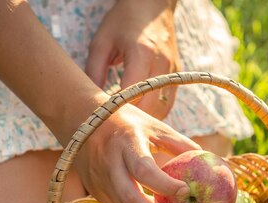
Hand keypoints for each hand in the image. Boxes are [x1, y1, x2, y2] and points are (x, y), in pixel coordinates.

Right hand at [74, 104, 200, 202]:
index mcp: (125, 142)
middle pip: (131, 200)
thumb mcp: (152, 124)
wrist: (80, 120)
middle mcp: (108, 164)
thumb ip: (177, 143)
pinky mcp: (95, 191)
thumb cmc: (124, 120)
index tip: (187, 191)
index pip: (144, 170)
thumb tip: (207, 159)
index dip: (165, 185)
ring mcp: (99, 180)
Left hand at [85, 0, 179, 119]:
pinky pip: (168, 103)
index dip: (118, 110)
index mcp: (141, 55)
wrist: (152, 5)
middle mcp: (161, 65)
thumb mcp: (101, 42)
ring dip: (146, 119)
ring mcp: (172, 71)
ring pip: (163, 110)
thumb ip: (93, 72)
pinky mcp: (177, 75)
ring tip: (128, 122)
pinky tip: (140, 111)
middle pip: (150, 108)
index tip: (104, 117)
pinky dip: (155, 112)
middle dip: (133, 120)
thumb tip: (90, 101)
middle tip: (115, 126)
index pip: (131, 95)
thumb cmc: (123, 21)